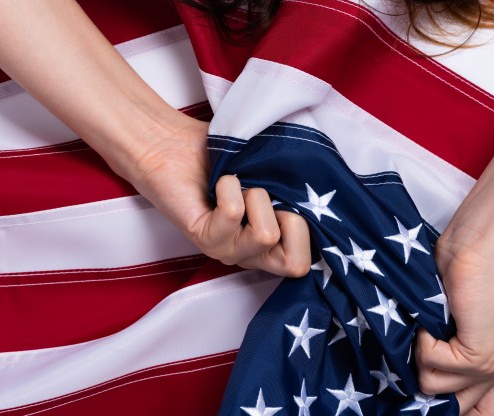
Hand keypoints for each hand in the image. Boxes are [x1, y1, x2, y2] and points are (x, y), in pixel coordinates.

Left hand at [116, 115, 311, 276]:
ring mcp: (225, 250)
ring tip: (237, 185)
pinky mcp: (203, 237)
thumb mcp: (271, 172)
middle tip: (263, 197)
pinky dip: (231, 186)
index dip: (307, 230)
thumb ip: (296, 187)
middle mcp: (247, 254)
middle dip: (291, 220)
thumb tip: (322, 186)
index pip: (303, 265)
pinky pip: (234, 214)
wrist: (172, 143)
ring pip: (267, 235)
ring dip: (257, 196)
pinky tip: (219, 181)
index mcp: (268, 243)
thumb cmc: (220, 154)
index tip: (288, 199)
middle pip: (294, 266)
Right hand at [415, 223, 493, 415]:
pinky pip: (430, 361)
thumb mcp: (451, 328)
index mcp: (493, 369)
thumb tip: (417, 384)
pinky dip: (423, 337)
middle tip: (423, 348)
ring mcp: (490, 367)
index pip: (483, 414)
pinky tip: (434, 318)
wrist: (474, 253)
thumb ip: (446, 358)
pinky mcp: (479, 356)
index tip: (431, 403)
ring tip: (431, 327)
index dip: (452, 411)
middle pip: (450, 406)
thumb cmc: (456, 281)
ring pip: (430, 385)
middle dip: (424, 378)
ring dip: (420, 353)